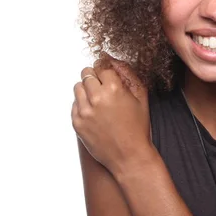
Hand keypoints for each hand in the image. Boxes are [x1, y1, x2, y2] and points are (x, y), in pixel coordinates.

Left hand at [71, 55, 150, 175]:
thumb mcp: (141, 96)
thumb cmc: (138, 127)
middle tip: (104, 87)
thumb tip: (112, 59)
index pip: (102, 66)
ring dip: (87, 89)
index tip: (108, 74)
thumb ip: (127, 73)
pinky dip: (83, 105)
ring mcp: (84, 111)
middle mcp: (96, 98)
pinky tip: (95, 113)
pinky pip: (74, 105)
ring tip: (99, 100)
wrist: (129, 156)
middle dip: (95, 77)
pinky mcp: (77, 123)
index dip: (106, 69)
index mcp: (113, 88)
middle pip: (87, 74)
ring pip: (78, 87)